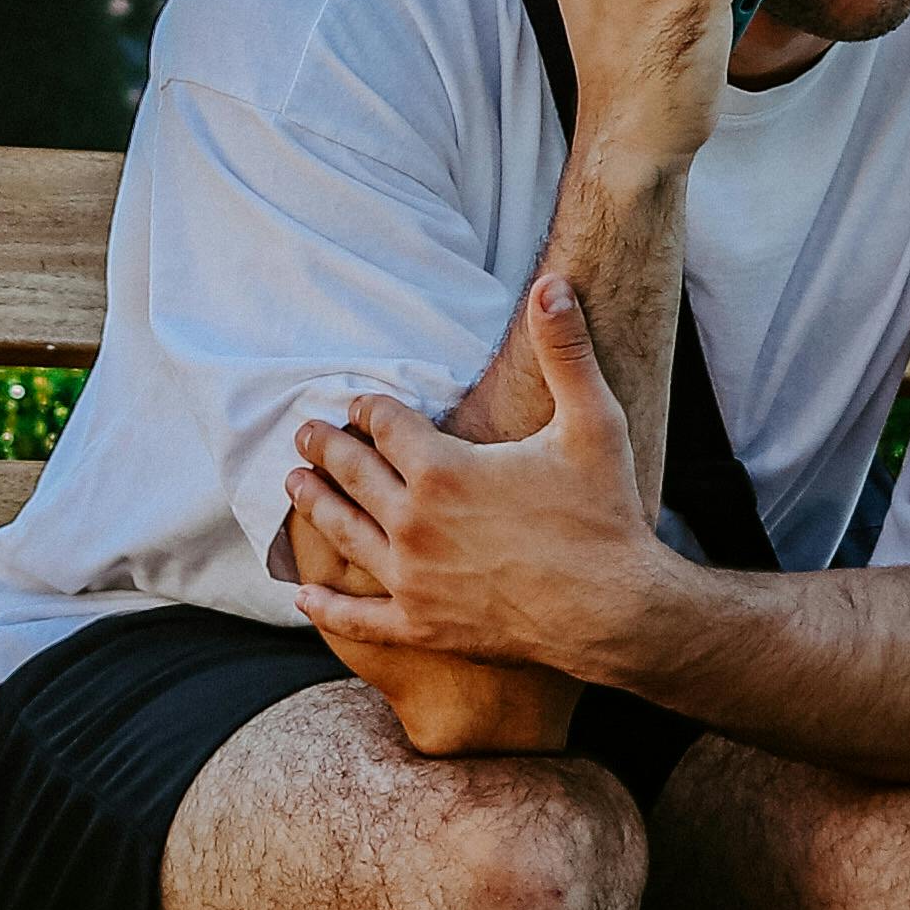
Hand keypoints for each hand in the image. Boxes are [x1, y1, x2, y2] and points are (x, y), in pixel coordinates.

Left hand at [289, 275, 665, 690]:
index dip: (369, 409)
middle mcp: (413, 522)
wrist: (616, 612)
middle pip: (352, 473)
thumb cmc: (605, 515)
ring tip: (293, 485)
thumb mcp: (593, 422)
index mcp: (443, 469)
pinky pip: (359, 618)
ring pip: (344, 533)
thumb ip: (566, 350)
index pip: (384, 425)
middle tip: (305, 433)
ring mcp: (412, 578)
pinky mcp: (421, 626)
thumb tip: (553, 283)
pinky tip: (304, 597)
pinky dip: (328, 607)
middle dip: (327, 448)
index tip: (360, 404)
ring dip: (314, 505)